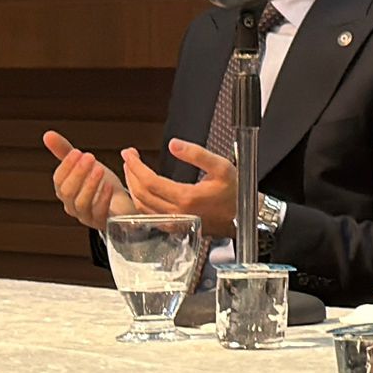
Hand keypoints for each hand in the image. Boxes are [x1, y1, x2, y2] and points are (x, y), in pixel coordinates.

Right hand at [43, 130, 135, 229]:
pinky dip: (103, 198)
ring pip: (81, 203)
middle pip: (68, 192)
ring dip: (89, 184)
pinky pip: (99, 212)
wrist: (123, 205)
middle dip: (77, 173)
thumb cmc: (102, 185)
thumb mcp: (85, 166)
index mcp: (65, 192)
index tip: (77, 152)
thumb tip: (47, 134)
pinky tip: (110, 186)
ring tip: (99, 169)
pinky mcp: (102, 222)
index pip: (59, 180)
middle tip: (89, 157)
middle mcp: (72, 206)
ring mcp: (86, 216)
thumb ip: (66, 152)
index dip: (66, 166)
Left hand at [121, 139, 236, 234]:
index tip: (129, 153)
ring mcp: (175, 222)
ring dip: (132, 186)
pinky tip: (140, 190)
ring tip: (131, 170)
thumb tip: (173, 144)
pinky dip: (139, 201)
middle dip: (131, 173)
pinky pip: (149, 215)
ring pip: (142, 205)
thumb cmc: (235, 191)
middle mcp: (177, 213)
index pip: (149, 181)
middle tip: (128, 157)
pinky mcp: (175, 227)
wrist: (244, 216)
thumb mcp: (221, 167)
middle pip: (141, 193)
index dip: (136, 166)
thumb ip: (197, 154)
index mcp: (186, 198)